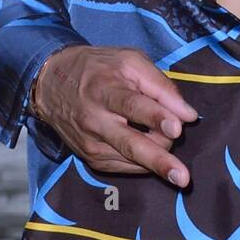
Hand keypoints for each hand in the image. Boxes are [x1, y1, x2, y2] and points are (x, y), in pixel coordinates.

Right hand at [30, 45, 197, 186]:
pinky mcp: (91, 160)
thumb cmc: (99, 68)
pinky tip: (151, 147)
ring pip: (133, 159)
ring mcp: (91, 144)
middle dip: (159, 161)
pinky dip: (145, 161)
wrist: (51, 84)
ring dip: (158, 155)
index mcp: (104, 89)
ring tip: (168, 138)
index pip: (132, 105)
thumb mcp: (130, 61)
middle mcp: (95, 121)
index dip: (156, 117)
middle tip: (183, 178)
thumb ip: (160, 85)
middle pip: (131, 145)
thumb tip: (188, 115)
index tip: (177, 128)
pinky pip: (127, 167)